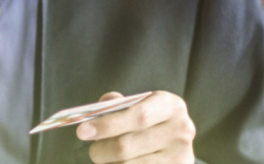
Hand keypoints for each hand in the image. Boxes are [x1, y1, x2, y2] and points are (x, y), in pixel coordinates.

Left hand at [75, 91, 195, 162]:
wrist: (175, 145)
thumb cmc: (149, 123)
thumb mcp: (139, 106)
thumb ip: (117, 105)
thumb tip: (95, 113)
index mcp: (171, 106)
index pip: (138, 116)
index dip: (107, 124)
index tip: (82, 131)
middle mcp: (181, 131)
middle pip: (126, 146)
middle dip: (101, 149)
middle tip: (93, 151)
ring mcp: (180, 157)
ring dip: (109, 163)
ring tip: (107, 158)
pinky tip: (117, 163)